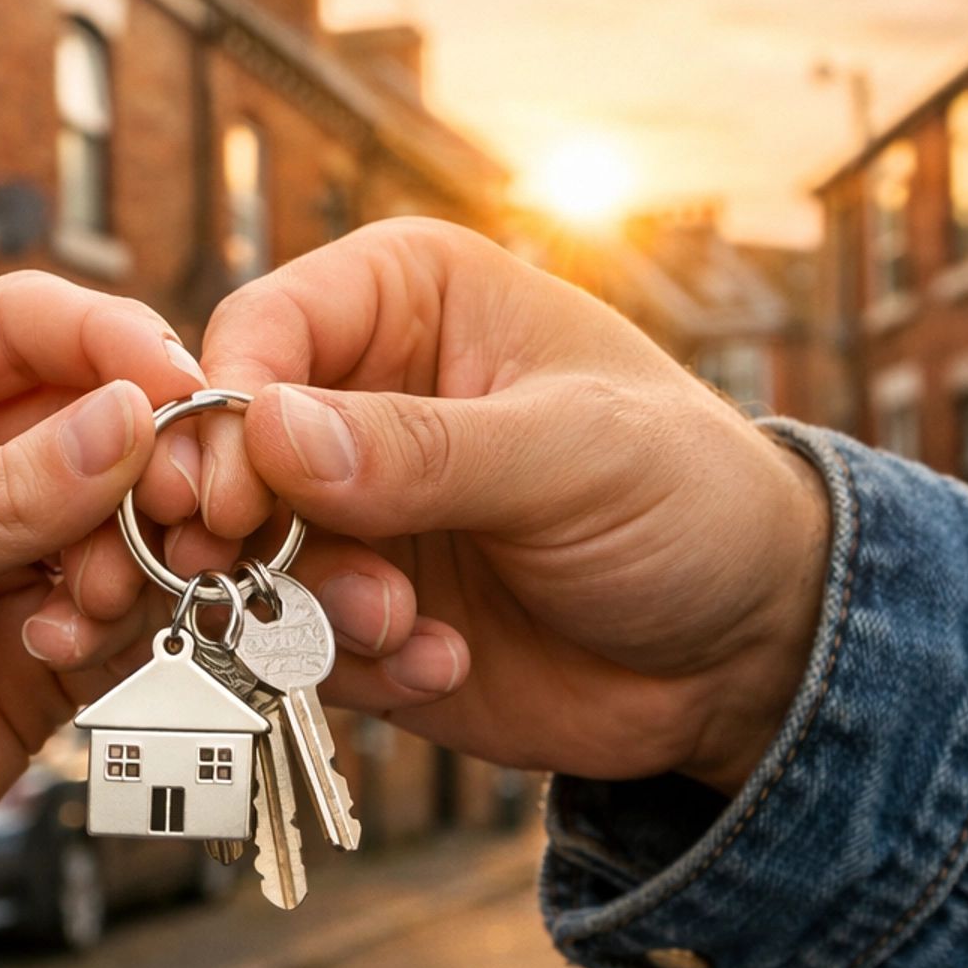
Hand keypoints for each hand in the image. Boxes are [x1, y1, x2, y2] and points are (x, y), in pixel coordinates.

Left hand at [0, 277, 206, 967]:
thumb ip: (0, 504)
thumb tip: (128, 417)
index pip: (20, 326)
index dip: (107, 341)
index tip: (176, 388)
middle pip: (97, 415)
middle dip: (147, 460)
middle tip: (181, 510)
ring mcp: (0, 562)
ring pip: (126, 513)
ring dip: (138, 550)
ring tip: (94, 605)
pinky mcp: (39, 651)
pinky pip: (127, 608)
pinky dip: (124, 624)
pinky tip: (61, 656)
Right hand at [174, 220, 828, 792]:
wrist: (742, 652)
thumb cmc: (688, 499)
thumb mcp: (572, 455)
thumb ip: (422, 448)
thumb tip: (271, 433)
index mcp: (406, 300)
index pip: (264, 330)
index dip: (229, 412)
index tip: (234, 497)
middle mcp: (359, 397)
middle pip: (224, 447)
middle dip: (234, 525)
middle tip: (250, 576)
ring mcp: (352, 512)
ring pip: (243, 555)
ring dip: (306, 607)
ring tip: (403, 627)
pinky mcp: (355, 610)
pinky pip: (290, 641)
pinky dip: (354, 667)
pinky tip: (444, 666)